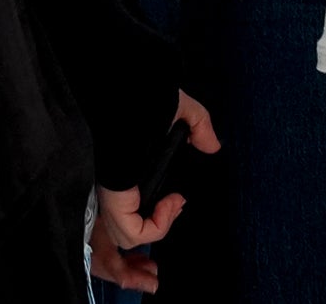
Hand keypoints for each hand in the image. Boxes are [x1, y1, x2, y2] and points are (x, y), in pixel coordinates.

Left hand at [90, 93, 220, 291]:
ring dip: (158, 228)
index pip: (130, 206)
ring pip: (127, 235)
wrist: (129, 89)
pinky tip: (170, 204)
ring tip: (173, 205)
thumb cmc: (146, 94)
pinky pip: (133, 232)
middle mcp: (117, 184)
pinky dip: (156, 226)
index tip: (178, 198)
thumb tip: (211, 144)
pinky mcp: (114, 199)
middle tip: (174, 213)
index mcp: (127, 168)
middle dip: (151, 234)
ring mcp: (113, 193)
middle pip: (123, 228)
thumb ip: (197, 127)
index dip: (153, 214)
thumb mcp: (178, 111)